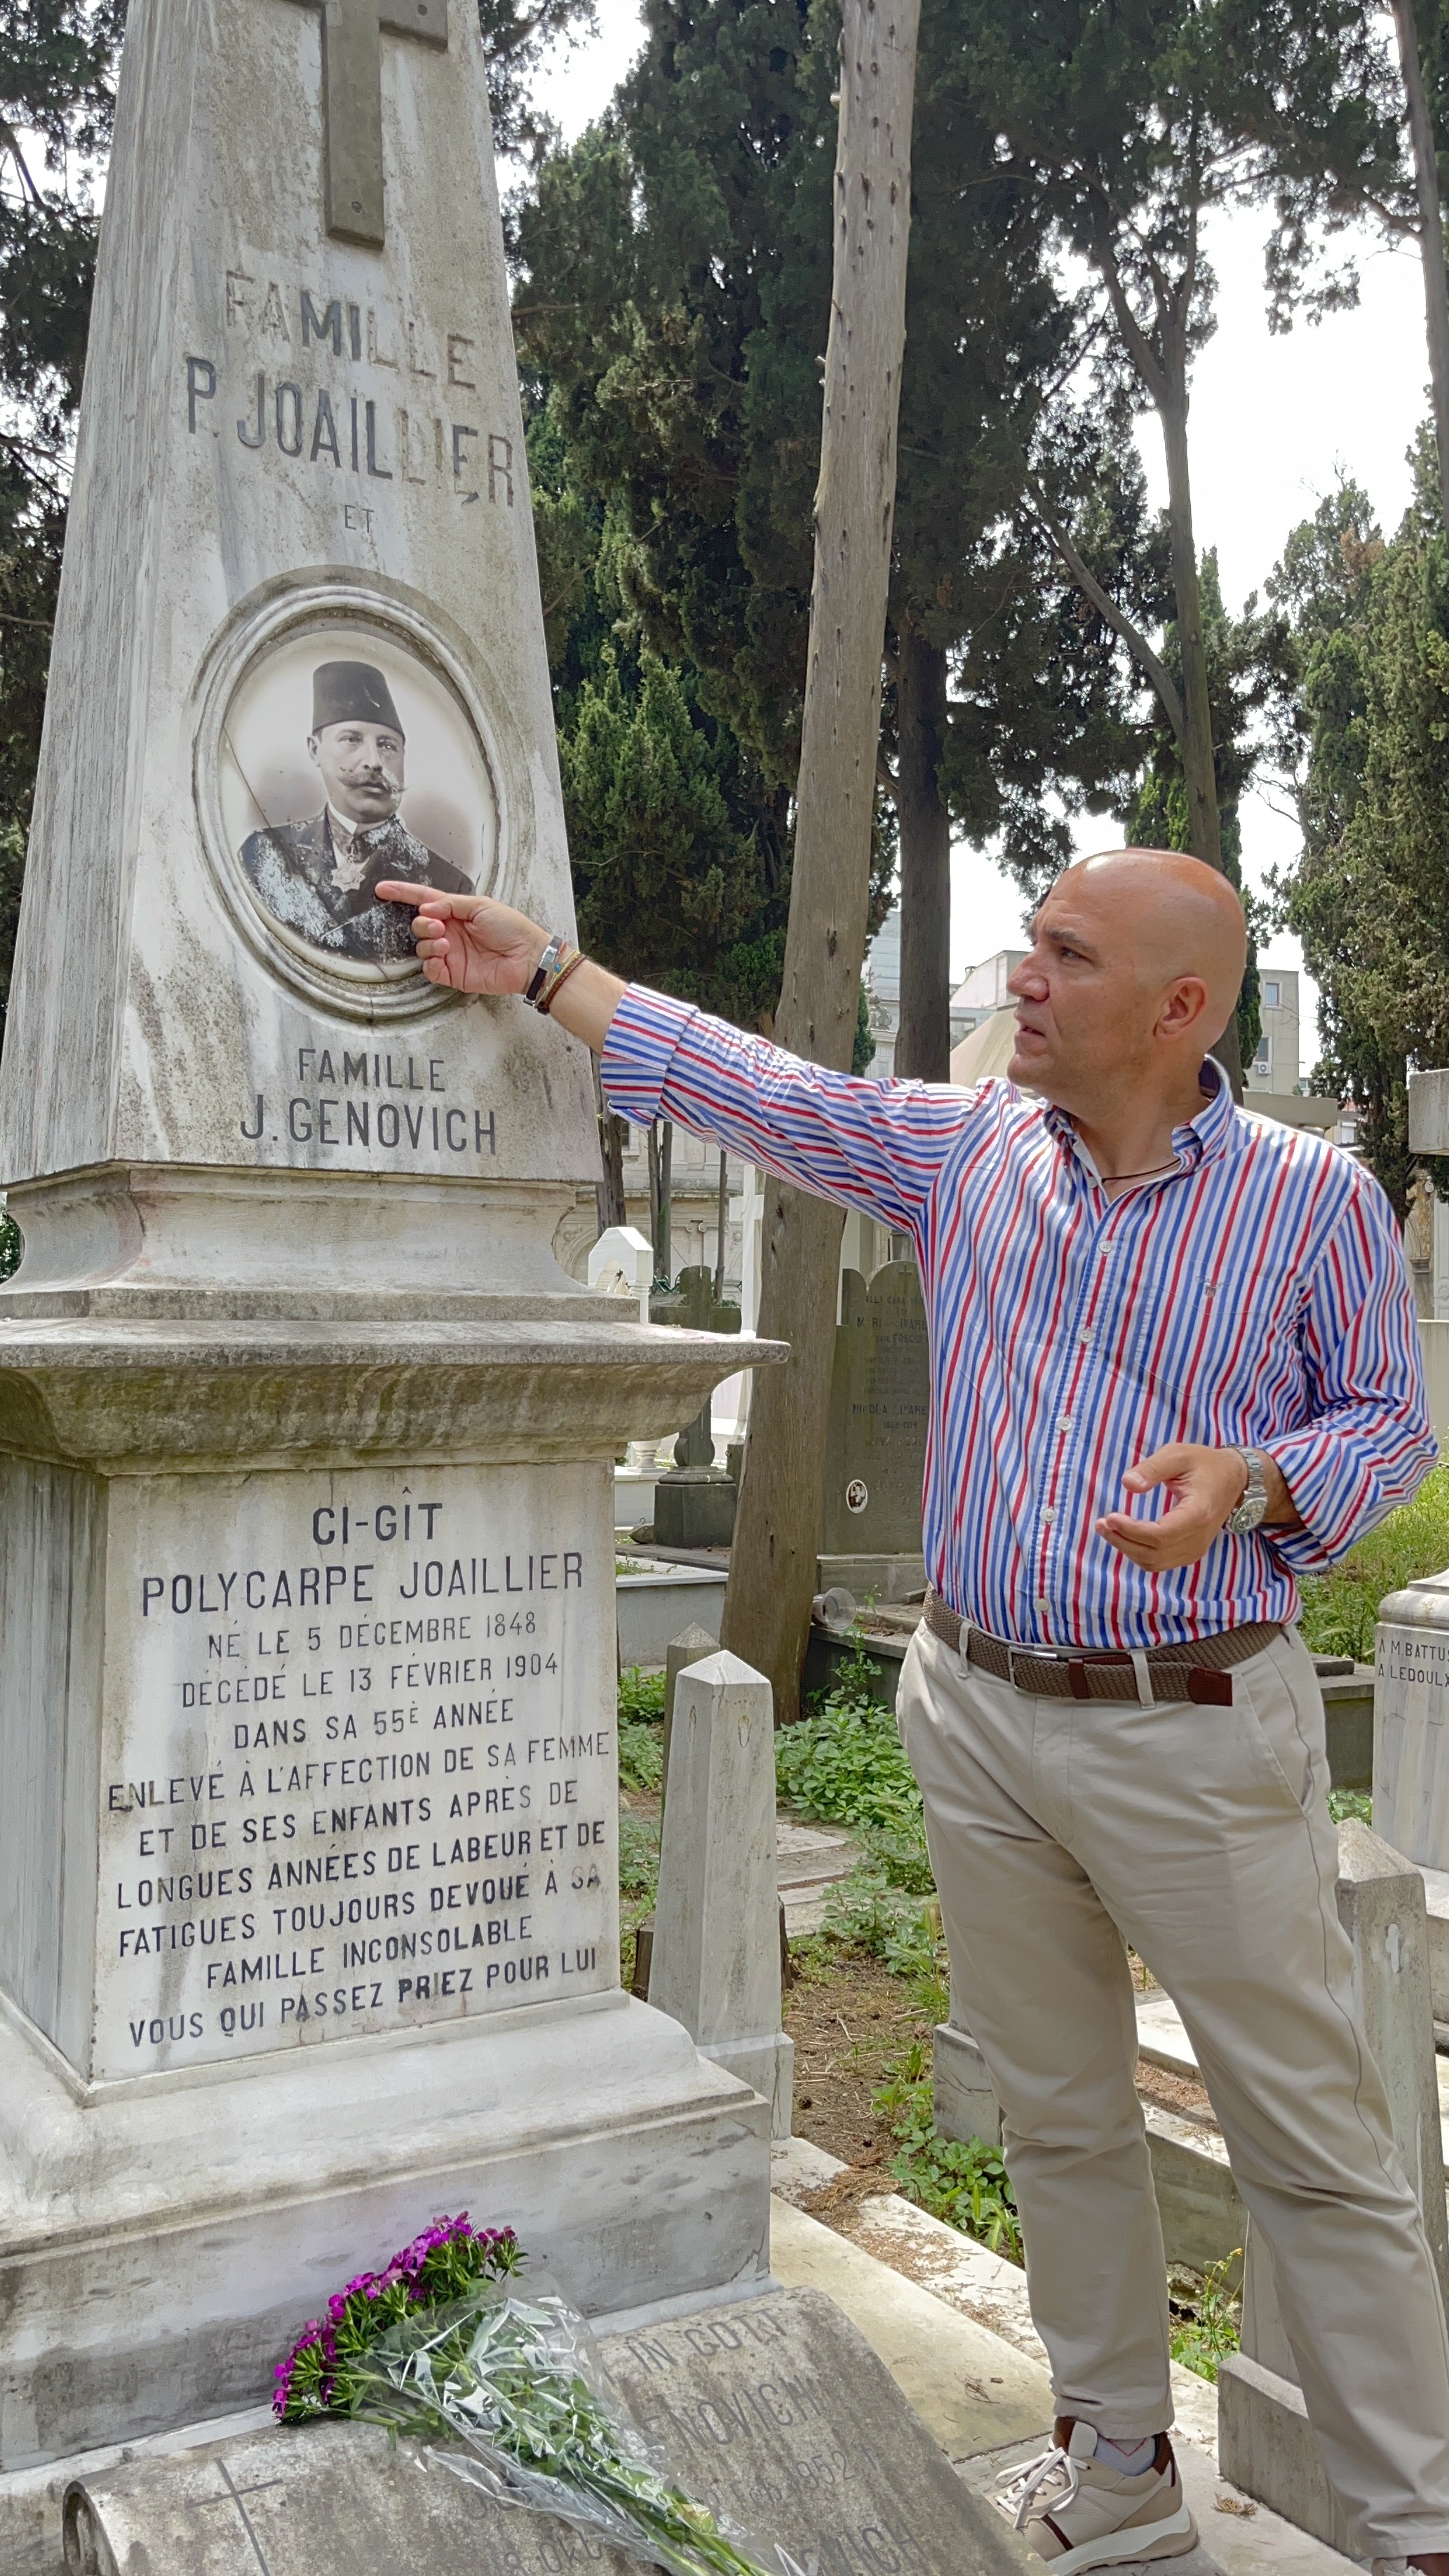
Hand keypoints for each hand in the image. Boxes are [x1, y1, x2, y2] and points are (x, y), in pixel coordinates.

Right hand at [373, 884, 546, 994]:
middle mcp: (450, 932)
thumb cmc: (512, 928)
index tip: (382, 889)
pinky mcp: (454, 974)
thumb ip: (450, 904)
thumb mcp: (481, 905)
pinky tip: (442, 958)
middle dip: (422, 924)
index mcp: (456, 912)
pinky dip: (431, 964)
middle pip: (419, 924)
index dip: (402, 893)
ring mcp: (451, 953)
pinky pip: (430, 970)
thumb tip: (426, 908)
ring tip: (445, 943)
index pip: (424, 900)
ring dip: (428, 944)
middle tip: (438, 926)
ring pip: (421, 947)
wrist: (527, 957)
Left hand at [1096, 1443, 1271, 1570]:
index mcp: (1198, 1514)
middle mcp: (1199, 1538)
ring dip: (1127, 1549)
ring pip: (1155, 1562)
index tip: (1109, 1517)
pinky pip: (1160, 1562)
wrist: (1234, 1480)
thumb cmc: (1204, 1464)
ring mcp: (1196, 1549)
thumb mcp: (1178, 1455)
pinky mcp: (1191, 1552)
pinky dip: (1138, 1553)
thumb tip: (1127, 1484)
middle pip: (1154, 1553)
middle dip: (1123, 1541)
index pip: (1160, 1536)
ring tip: (1106, 1529)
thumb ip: (1152, 1468)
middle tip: (1100, 1524)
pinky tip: (1124, 1537)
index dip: (1132, 1531)